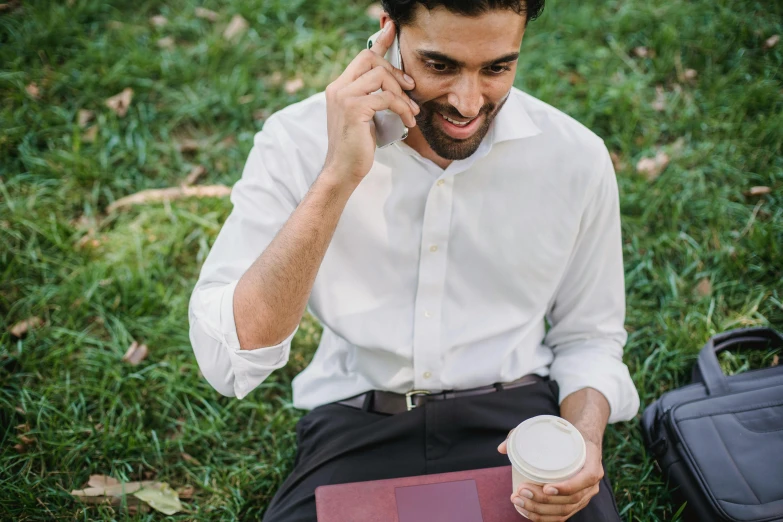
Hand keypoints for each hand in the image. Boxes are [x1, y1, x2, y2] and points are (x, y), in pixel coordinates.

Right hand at [321, 20, 418, 186]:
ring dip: (402, 94)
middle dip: (396, 72)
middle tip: (411, 90)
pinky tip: (408, 122)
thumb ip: (372, 98)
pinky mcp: (355, 109)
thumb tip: (396, 85)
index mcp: (339, 87)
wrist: (343, 170)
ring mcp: (344, 97)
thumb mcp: (365, 117)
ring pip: (381, 77)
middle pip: (372, 60)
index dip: (380, 42)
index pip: (362, 56)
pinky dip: (402, 108)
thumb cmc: (356, 147)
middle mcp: (339, 88)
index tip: (393, 30)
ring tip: (412, 112)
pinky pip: (387, 98)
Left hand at [498, 431, 603, 520]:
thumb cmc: (564, 436)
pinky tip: (527, 511)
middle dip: (544, 500)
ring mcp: (585, 496)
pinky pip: (562, 516)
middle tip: (522, 491)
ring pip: (565, 510)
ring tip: (519, 501)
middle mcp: (591, 483)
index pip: (586, 478)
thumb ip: (524, 435)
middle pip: (571, 499)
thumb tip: (503, 448)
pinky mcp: (575, 503)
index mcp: (591, 462)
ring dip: (540, 510)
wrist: (580, 442)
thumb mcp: (551, 429)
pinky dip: (544, 517)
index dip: (567, 486)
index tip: (546, 487)